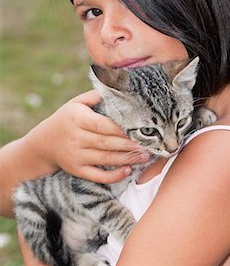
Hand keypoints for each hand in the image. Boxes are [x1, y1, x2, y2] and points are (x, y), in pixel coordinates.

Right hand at [23, 90, 149, 182]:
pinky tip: (127, 170)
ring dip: (128, 159)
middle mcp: (75, 138)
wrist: (43, 143)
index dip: (122, 128)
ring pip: (106, 159)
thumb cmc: (66, 119)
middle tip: (150, 145)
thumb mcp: (76, 103)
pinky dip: (113, 176)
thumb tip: (120, 89)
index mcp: (77, 119)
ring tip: (145, 156)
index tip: (140, 129)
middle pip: (107, 143)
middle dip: (130, 145)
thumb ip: (96, 96)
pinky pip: (98, 176)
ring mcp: (76, 156)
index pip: (103, 124)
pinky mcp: (77, 170)